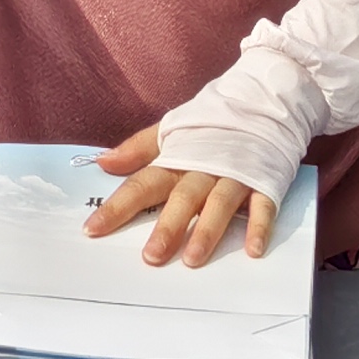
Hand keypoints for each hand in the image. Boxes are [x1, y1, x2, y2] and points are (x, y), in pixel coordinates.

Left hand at [86, 123, 275, 267]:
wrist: (263, 100)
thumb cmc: (212, 123)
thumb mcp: (171, 129)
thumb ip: (138, 148)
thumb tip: (103, 162)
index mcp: (178, 157)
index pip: (142, 183)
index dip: (117, 207)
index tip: (93, 229)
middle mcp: (205, 166)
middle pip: (183, 198)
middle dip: (167, 227)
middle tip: (151, 256)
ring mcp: (236, 173)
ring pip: (220, 203)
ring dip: (207, 231)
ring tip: (193, 259)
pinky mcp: (265, 179)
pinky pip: (263, 205)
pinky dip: (259, 226)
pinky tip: (253, 249)